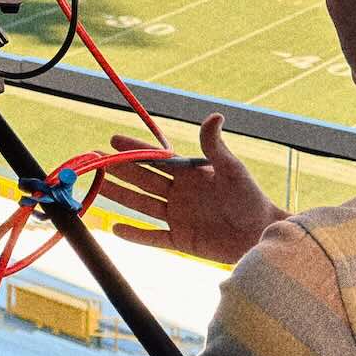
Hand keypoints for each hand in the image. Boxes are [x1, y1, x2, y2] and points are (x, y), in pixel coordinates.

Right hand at [100, 114, 288, 265]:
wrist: (262, 235)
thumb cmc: (251, 200)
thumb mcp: (232, 170)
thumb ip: (215, 147)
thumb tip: (214, 116)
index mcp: (189, 175)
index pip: (156, 160)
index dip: (135, 150)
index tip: (113, 140)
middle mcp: (179, 194)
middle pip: (142, 180)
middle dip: (118, 169)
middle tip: (93, 160)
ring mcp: (177, 217)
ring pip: (141, 205)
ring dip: (119, 196)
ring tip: (96, 188)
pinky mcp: (180, 240)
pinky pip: (152, 236)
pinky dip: (135, 234)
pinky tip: (115, 228)